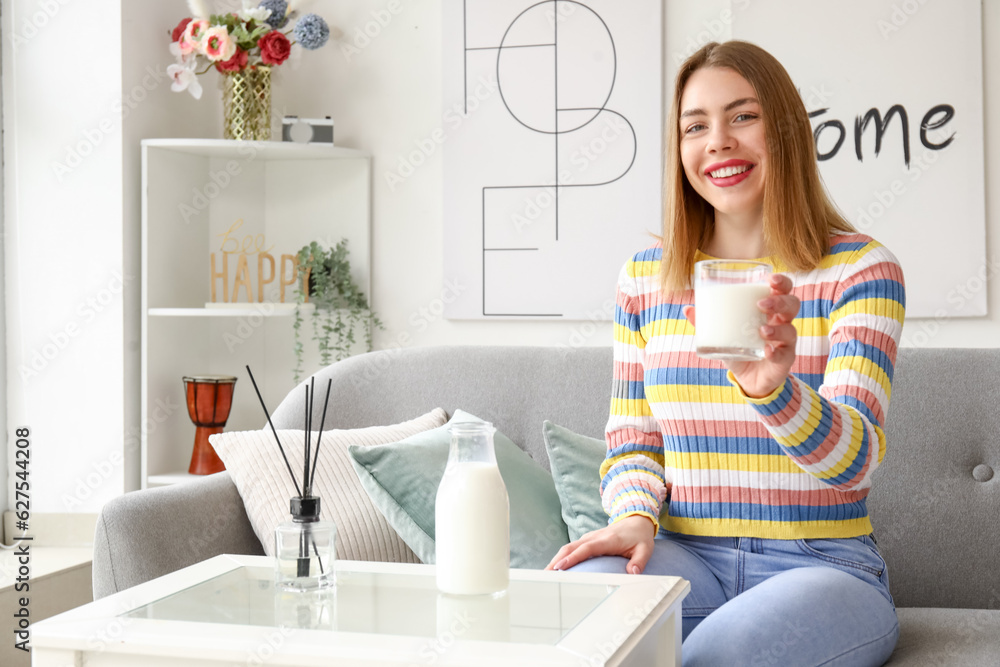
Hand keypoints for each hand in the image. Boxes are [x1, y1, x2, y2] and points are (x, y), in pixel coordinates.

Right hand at [544, 514, 655, 574]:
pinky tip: (555, 569)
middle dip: (556, 561)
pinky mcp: (587, 541)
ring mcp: (589, 538)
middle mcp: (594, 537)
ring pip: (568, 548)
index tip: (560, 567)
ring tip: (545, 575)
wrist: (636, 519)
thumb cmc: (639, 536)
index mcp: (607, 540)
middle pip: (570, 548)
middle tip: (545, 576)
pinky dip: (561, 557)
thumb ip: (639, 561)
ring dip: (556, 560)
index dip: (572, 558)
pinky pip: (571, 549)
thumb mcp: (645, 549)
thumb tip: (632, 573)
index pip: (586, 549)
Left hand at [683, 273, 799, 398]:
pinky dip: (775, 352)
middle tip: (761, 304)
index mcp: (769, 310)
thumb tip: (687, 309)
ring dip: (777, 328)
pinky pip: (784, 355)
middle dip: (780, 301)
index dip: (781, 282)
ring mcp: (784, 342)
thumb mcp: (722, 334)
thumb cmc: (739, 348)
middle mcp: (781, 323)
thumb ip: (707, 322)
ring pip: (790, 329)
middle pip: (792, 305)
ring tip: (762, 331)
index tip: (770, 279)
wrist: (748, 379)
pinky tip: (766, 351)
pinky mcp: (784, 360)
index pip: (783, 290)